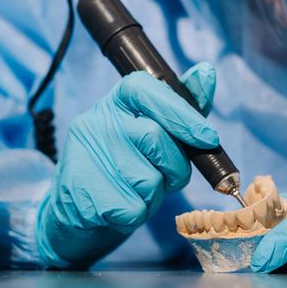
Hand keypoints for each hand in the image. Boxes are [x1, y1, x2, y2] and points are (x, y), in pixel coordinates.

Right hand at [36, 62, 217, 268]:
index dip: (181, 112)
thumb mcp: (152, 133)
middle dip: (175, 167)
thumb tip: (207, 72)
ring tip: (136, 193)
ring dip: (154, 196)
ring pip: (148, 180)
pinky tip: (121, 209)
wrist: (79, 210)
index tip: (208, 137)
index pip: (147, 90)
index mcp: (116, 102)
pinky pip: (134, 208)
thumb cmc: (126, 167)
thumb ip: (181, 108)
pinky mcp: (83, 191)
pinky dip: (137, 215)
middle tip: (167, 178)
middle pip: (155, 138)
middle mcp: (97, 121)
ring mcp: (86, 154)